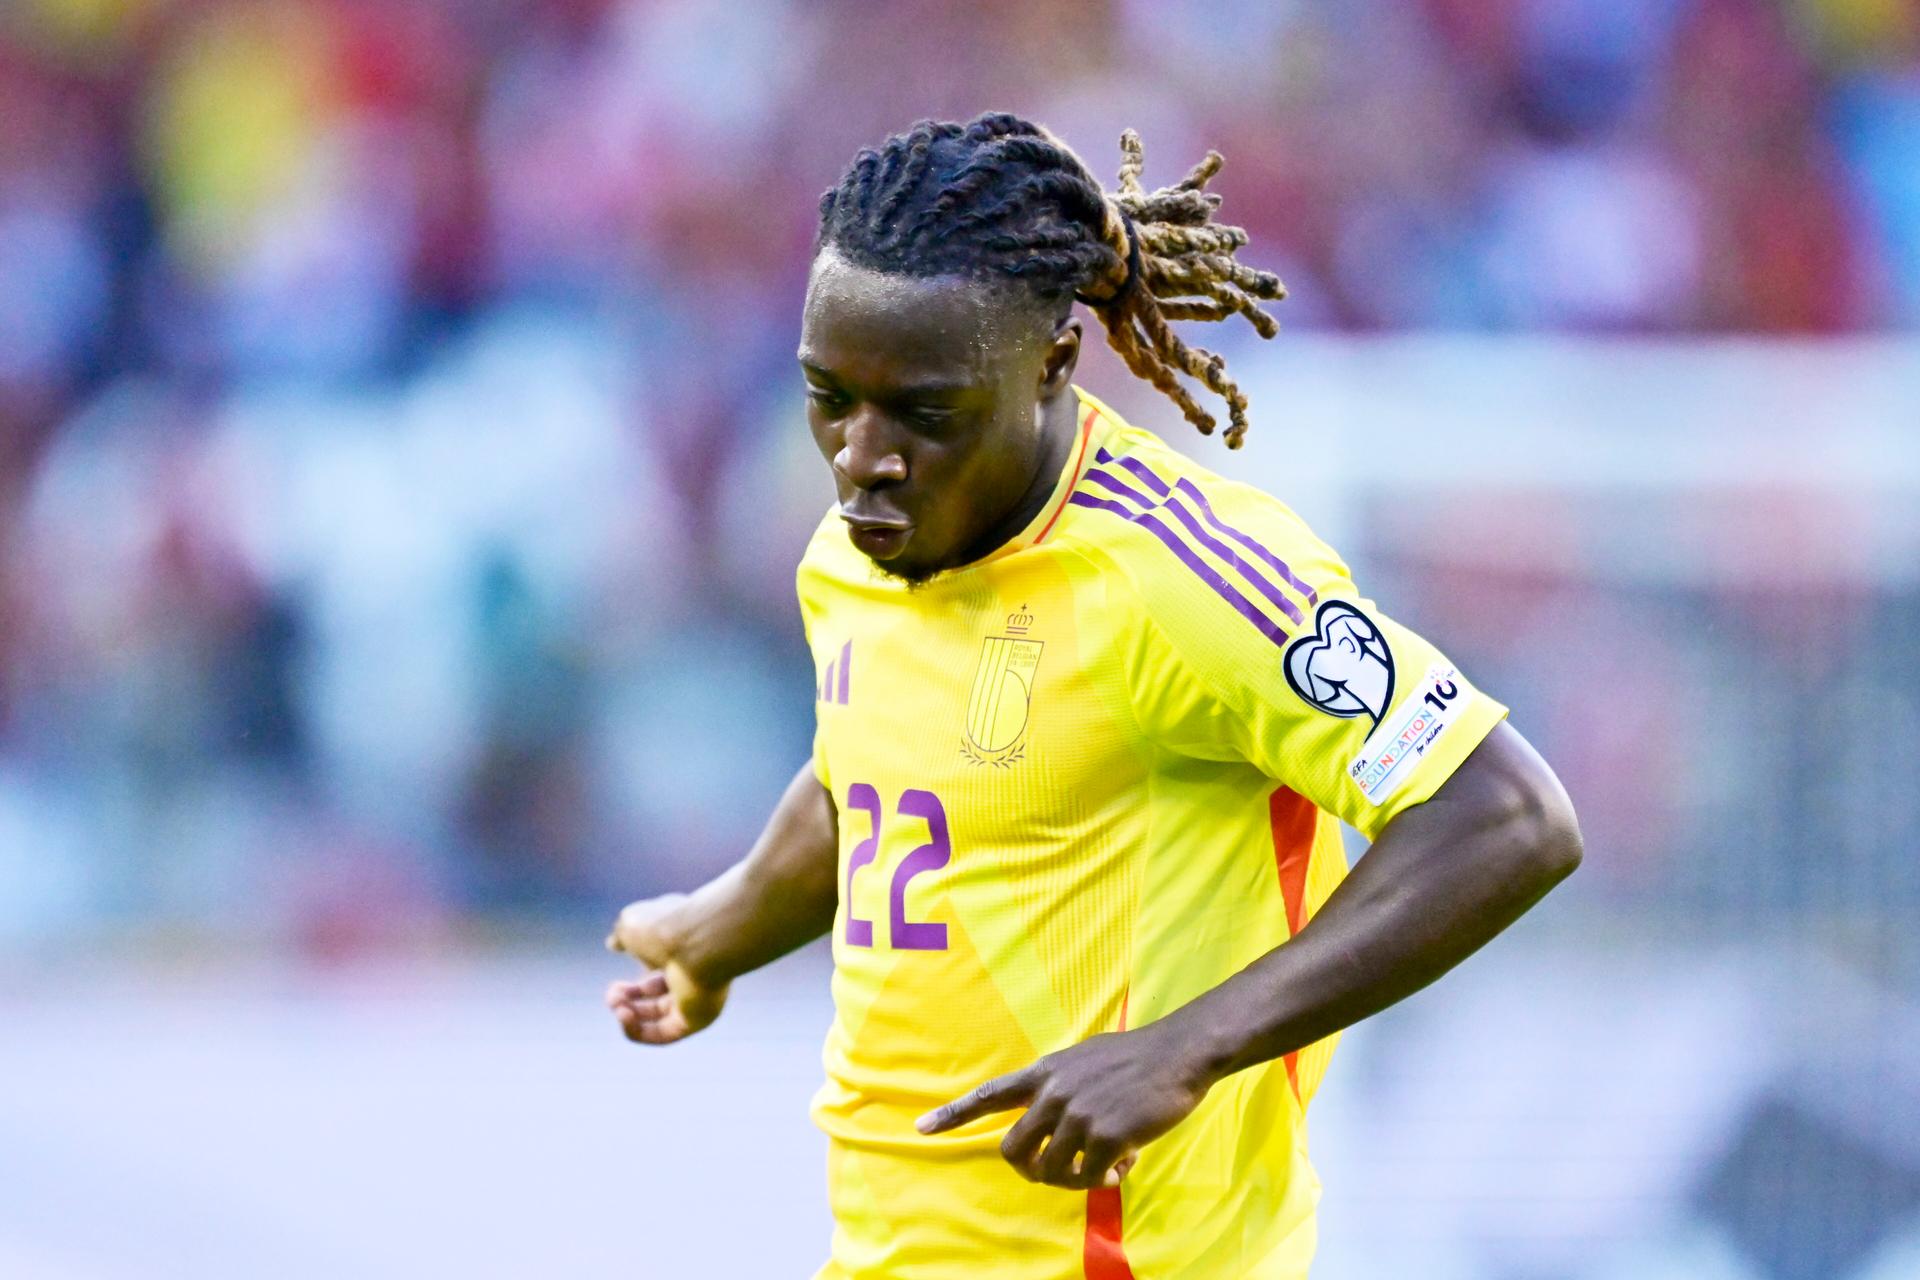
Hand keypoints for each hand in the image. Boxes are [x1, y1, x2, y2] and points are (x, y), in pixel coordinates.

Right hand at [605, 894, 728, 1044]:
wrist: (698, 939)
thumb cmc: (666, 927)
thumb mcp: (632, 923)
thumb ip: (622, 935)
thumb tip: (614, 943)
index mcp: (682, 944)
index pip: (656, 964)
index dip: (633, 970)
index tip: (616, 966)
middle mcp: (693, 970)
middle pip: (655, 994)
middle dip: (626, 996)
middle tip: (612, 995)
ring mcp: (696, 996)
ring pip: (657, 1016)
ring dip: (628, 1015)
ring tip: (616, 1005)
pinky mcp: (697, 1020)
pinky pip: (664, 1034)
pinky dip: (639, 1030)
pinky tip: (623, 1016)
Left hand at [915, 1024, 1211, 1189]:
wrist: (1177, 1054)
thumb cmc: (1135, 1057)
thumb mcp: (1084, 1060)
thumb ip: (1061, 1085)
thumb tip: (1055, 1118)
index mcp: (1045, 1073)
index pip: (989, 1094)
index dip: (954, 1114)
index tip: (921, 1128)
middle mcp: (1053, 1094)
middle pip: (1014, 1149)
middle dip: (1030, 1170)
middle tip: (1055, 1173)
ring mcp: (1077, 1115)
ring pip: (1052, 1169)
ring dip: (1074, 1179)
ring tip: (1102, 1169)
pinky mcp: (1105, 1136)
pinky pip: (1090, 1177)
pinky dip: (1105, 1179)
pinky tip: (1124, 1165)